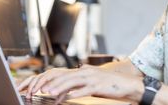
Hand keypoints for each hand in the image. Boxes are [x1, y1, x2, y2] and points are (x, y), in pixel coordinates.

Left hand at [17, 64, 140, 100]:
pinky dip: (75, 94)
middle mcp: (87, 72)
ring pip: (72, 82)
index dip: (53, 80)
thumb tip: (69, 91)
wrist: (127, 84)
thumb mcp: (94, 82)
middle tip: (41, 89)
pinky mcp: (98, 86)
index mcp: (84, 71)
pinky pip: (84, 90)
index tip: (42, 86)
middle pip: (66, 77)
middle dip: (52, 84)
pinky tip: (67, 97)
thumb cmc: (110, 85)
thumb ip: (81, 84)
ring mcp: (92, 79)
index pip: (65, 75)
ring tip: (49, 93)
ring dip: (59, 88)